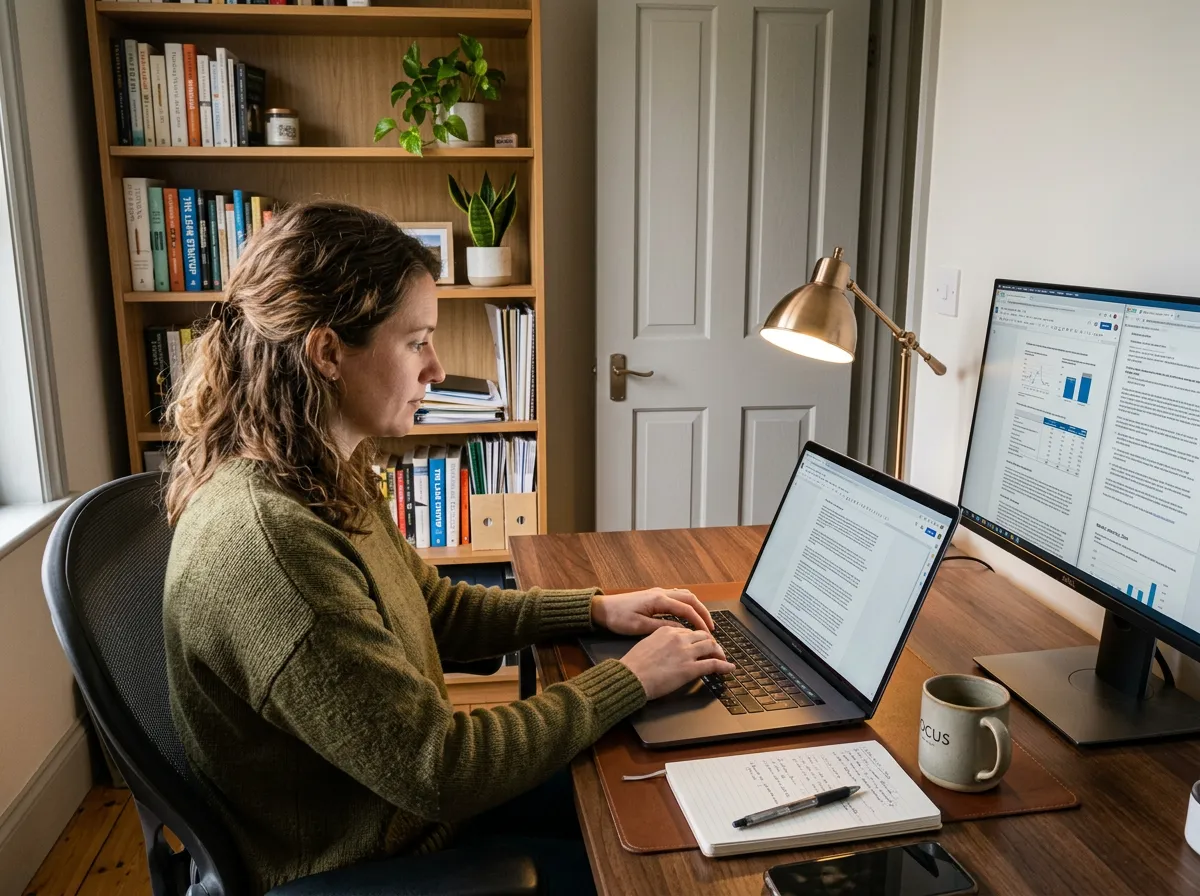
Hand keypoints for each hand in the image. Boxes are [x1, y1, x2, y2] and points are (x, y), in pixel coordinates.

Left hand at [591, 587, 714, 635]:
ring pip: (685, 595)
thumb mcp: (639, 627)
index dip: (699, 622)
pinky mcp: (654, 596)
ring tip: (703, 622)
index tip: (708, 634)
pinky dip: (687, 604)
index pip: (686, 609)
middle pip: (690, 598)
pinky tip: (688, 614)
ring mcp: (658, 592)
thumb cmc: (618, 618)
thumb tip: (682, 631)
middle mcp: (661, 593)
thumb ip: (661, 628)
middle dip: (703, 612)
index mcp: (658, 600)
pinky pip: (677, 596)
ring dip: (696, 607)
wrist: (602, 608)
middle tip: (711, 628)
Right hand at [619, 627, 735, 699]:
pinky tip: (729, 668)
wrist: (631, 676)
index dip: (698, 638)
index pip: (689, 631)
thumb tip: (668, 645)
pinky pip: (713, 664)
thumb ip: (661, 640)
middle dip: (711, 643)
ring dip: (719, 652)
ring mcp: (686, 653)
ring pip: (711, 647)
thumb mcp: (647, 643)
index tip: (700, 643)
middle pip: (703, 636)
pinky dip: (724, 666)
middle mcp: (679, 638)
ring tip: (722, 658)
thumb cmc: (634, 663)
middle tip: (715, 650)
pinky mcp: (690, 668)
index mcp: (667, 630)